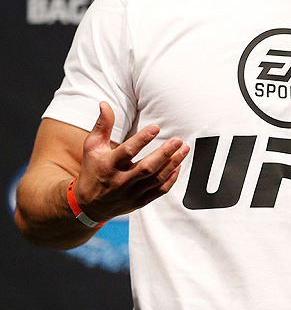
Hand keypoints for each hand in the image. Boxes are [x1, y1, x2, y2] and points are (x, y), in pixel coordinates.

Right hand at [72, 102, 189, 221]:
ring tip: (184, 149)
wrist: (89, 204)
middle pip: (147, 168)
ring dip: (172, 164)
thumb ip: (102, 125)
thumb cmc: (93, 170)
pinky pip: (159, 191)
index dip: (142, 139)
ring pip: (156, 179)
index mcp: (109, 165)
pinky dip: (171, 179)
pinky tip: (178, 166)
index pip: (128, 152)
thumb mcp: (92, 146)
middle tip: (177, 141)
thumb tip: (105, 104)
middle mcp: (121, 181)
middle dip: (164, 154)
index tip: (156, 127)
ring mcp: (131, 193)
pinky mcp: (140, 201)